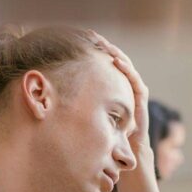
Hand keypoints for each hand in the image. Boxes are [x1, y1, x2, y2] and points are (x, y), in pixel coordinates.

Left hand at [89, 31, 149, 155]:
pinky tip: (117, 61)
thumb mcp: (90, 118)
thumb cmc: (108, 139)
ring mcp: (134, 95)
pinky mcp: (140, 103)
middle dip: (105, 48)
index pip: (106, 65)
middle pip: (117, 62)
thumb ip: (79, 107)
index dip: (97, 52)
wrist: (128, 156)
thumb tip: (51, 99)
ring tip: (105, 44)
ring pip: (127, 68)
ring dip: (117, 54)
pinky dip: (127, 70)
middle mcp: (125, 89)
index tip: (83, 40)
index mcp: (114, 90)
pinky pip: (136, 83)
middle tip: (93, 35)